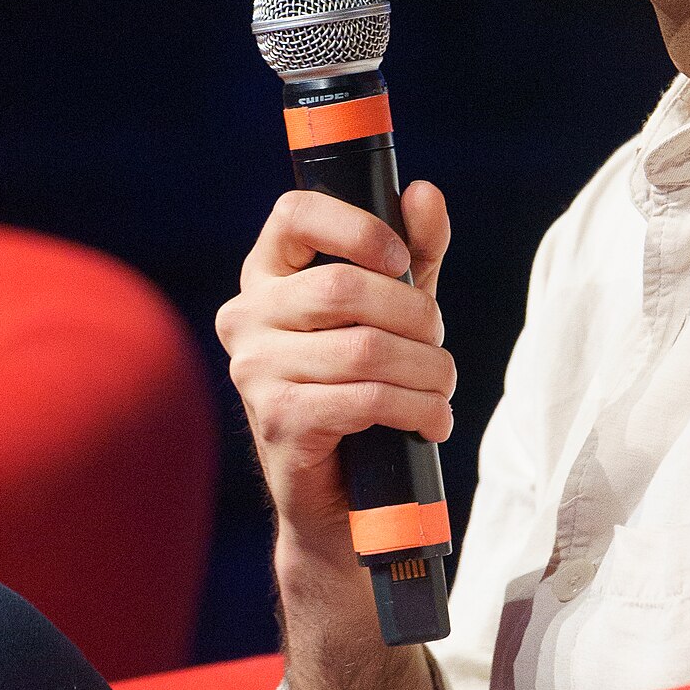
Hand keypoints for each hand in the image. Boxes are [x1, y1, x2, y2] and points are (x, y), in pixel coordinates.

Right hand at [216, 182, 454, 583]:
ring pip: (365, 348)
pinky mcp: (278, 421)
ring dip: (428, 370)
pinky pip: (365, 399)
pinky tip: (432, 422)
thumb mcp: (396, 310)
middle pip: (344, 286)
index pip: (295, 213)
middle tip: (437, 343)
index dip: (358, 227)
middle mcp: (246, 315)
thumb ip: (413, 252)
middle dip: (415, 314)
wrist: (344, 496)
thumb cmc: (368, 385)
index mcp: (267, 275)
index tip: (401, 261)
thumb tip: (422, 193)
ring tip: (442, 389)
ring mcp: (254, 370)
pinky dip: (417, 409)